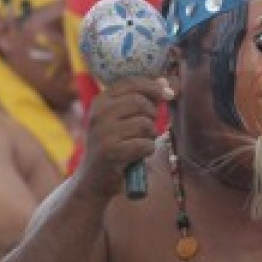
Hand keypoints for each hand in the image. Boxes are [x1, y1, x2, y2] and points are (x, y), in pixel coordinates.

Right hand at [79, 77, 173, 197]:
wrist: (93, 180)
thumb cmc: (113, 145)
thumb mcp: (119, 118)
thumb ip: (141, 99)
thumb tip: (166, 81)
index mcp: (100, 101)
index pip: (131, 81)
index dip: (153, 85)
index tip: (168, 94)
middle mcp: (99, 114)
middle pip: (140, 102)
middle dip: (152, 115)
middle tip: (147, 128)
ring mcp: (104, 133)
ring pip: (145, 124)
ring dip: (150, 136)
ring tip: (139, 143)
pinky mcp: (111, 152)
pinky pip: (145, 145)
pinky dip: (147, 151)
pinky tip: (137, 156)